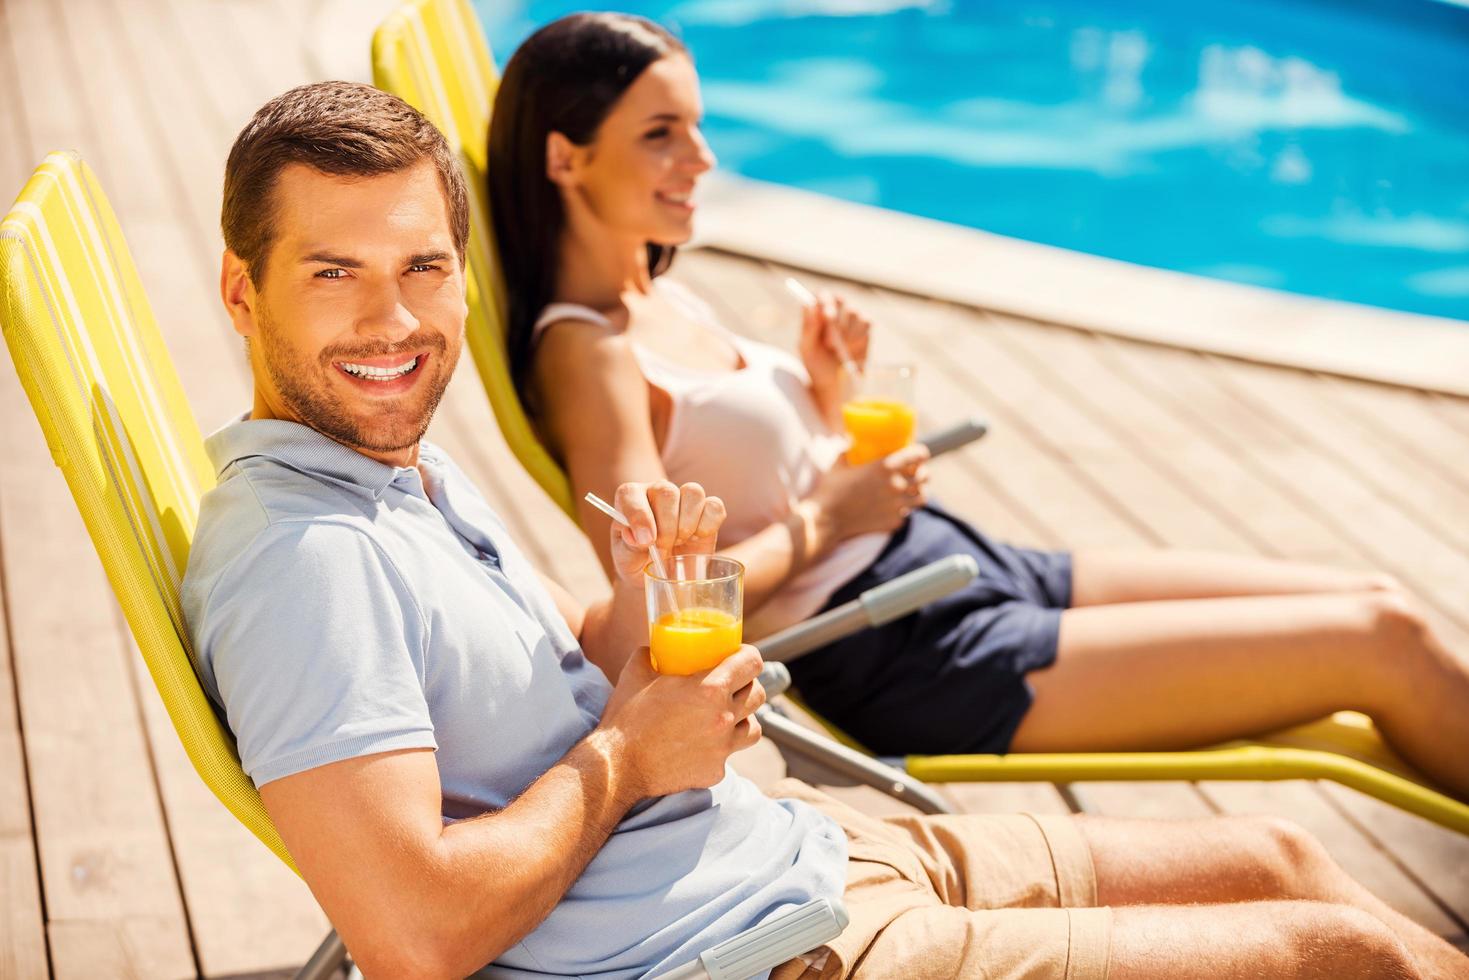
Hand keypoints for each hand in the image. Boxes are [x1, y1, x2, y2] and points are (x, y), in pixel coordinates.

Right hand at [598, 644, 765, 797]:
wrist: (617, 766)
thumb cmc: (626, 717)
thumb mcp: (635, 673)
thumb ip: (648, 654)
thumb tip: (652, 647)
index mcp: (710, 689)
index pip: (752, 663)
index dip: (748, 655)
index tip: (739, 655)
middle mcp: (724, 718)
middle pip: (758, 694)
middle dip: (748, 685)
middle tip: (732, 684)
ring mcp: (722, 748)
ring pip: (754, 728)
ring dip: (744, 718)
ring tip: (727, 715)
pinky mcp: (715, 772)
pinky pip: (729, 755)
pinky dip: (721, 747)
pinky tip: (703, 743)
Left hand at [608, 481, 726, 581]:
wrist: (661, 574)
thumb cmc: (638, 562)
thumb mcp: (626, 560)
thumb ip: (628, 547)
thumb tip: (638, 536)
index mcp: (631, 499)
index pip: (630, 494)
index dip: (638, 516)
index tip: (646, 542)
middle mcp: (657, 491)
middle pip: (667, 492)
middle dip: (666, 527)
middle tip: (663, 547)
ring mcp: (684, 498)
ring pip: (693, 492)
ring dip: (687, 523)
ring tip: (680, 541)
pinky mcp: (708, 509)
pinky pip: (714, 506)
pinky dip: (708, 525)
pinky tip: (697, 538)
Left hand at [798, 291, 871, 417]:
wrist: (835, 383)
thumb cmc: (816, 364)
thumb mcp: (807, 349)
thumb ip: (808, 327)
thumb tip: (809, 304)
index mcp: (816, 312)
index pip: (822, 295)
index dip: (825, 302)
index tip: (826, 317)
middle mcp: (835, 310)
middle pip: (840, 299)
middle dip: (836, 320)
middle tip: (830, 343)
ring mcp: (851, 317)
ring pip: (854, 312)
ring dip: (846, 333)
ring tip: (838, 350)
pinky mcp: (865, 327)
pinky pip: (866, 323)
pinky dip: (858, 338)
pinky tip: (851, 350)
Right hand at [803, 442, 929, 549]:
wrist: (826, 520)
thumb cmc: (830, 489)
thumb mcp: (839, 464)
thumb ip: (847, 451)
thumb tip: (848, 440)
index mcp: (886, 466)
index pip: (918, 455)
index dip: (921, 453)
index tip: (920, 454)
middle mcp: (896, 485)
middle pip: (924, 477)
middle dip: (922, 474)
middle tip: (916, 474)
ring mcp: (897, 505)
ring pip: (922, 498)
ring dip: (917, 494)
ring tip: (910, 493)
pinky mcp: (893, 522)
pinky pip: (906, 515)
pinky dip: (902, 512)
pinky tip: (893, 510)